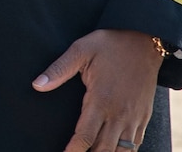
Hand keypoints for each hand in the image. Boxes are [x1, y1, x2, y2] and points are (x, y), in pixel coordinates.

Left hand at [33, 29, 163, 151]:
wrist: (145, 39)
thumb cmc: (109, 44)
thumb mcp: (81, 50)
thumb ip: (58, 70)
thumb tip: (36, 85)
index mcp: (101, 100)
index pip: (85, 136)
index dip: (73, 150)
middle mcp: (119, 113)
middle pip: (104, 149)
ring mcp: (134, 117)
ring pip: (122, 151)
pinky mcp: (144, 116)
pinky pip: (135, 144)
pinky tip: (113, 151)